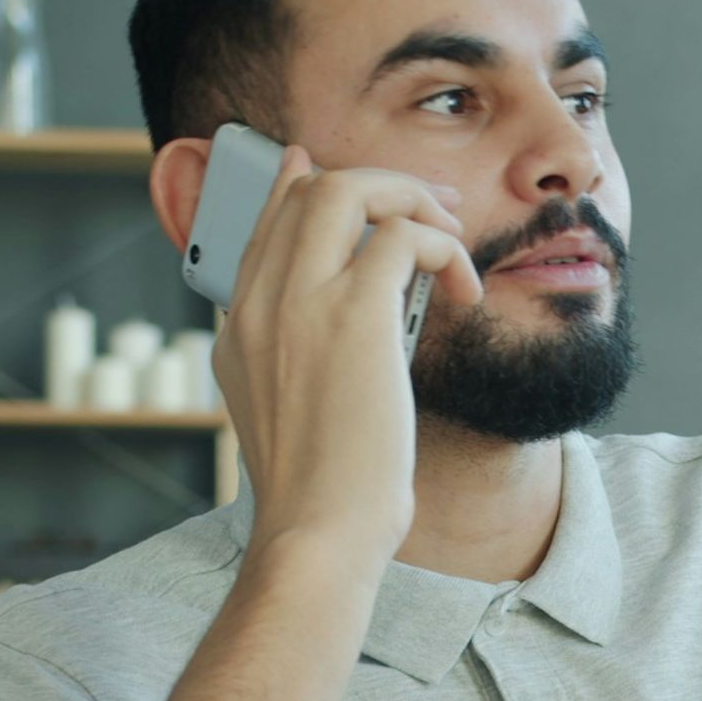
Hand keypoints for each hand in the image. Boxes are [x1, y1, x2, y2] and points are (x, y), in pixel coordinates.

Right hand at [211, 144, 483, 563]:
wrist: (318, 531)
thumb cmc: (318, 494)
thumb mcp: (285, 417)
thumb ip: (298, 359)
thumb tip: (349, 330)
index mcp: (237, 328)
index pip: (264, 225)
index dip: (298, 187)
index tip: (322, 169)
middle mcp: (260, 302)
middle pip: (308, 189)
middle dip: (378, 185)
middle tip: (429, 212)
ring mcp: (301, 299)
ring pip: (350, 188)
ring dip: (413, 201)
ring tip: (450, 243)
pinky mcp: (355, 311)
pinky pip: (405, 235)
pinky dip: (445, 249)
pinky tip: (464, 291)